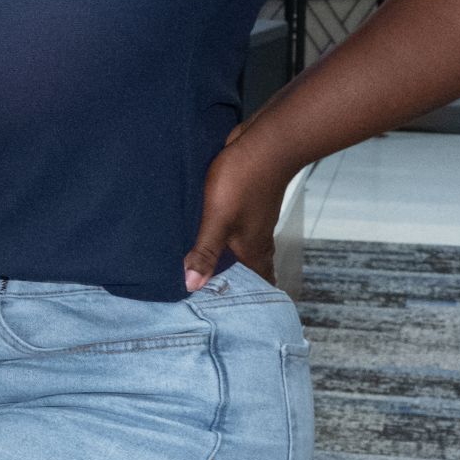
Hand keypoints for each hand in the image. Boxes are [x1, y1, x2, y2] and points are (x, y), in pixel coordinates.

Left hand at [182, 132, 293, 290]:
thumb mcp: (218, 219)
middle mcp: (257, 238)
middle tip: (215, 299)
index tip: (237, 318)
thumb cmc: (244, 181)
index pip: (258, 283)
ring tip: (206, 273)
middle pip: (251, 268)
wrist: (267, 142)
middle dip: (236, 283)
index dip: (250, 300)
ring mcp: (253, 220)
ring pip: (243, 248)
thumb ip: (205, 252)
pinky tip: (206, 237)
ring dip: (229, 261)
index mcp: (253, 249)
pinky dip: (225, 239)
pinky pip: (235, 228)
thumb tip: (191, 285)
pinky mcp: (246, 203)